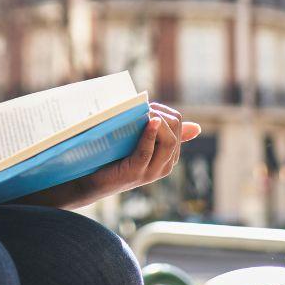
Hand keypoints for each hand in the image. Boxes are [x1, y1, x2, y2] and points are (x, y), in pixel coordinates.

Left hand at [22, 103, 200, 208]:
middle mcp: (164, 166)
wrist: (87, 178)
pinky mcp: (136, 172)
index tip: (146, 106)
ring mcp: (151, 172)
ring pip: (168, 140)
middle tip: (141, 108)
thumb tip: (196, 128)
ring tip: (141, 112)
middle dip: (160, 113)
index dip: (163, 110)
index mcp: (168, 157)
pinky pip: (148, 150)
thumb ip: (160, 132)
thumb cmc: (111, 157)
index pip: (179, 125)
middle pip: (175, 130)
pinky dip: (149, 133)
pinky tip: (147, 121)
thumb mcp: (139, 141)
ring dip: (155, 120)